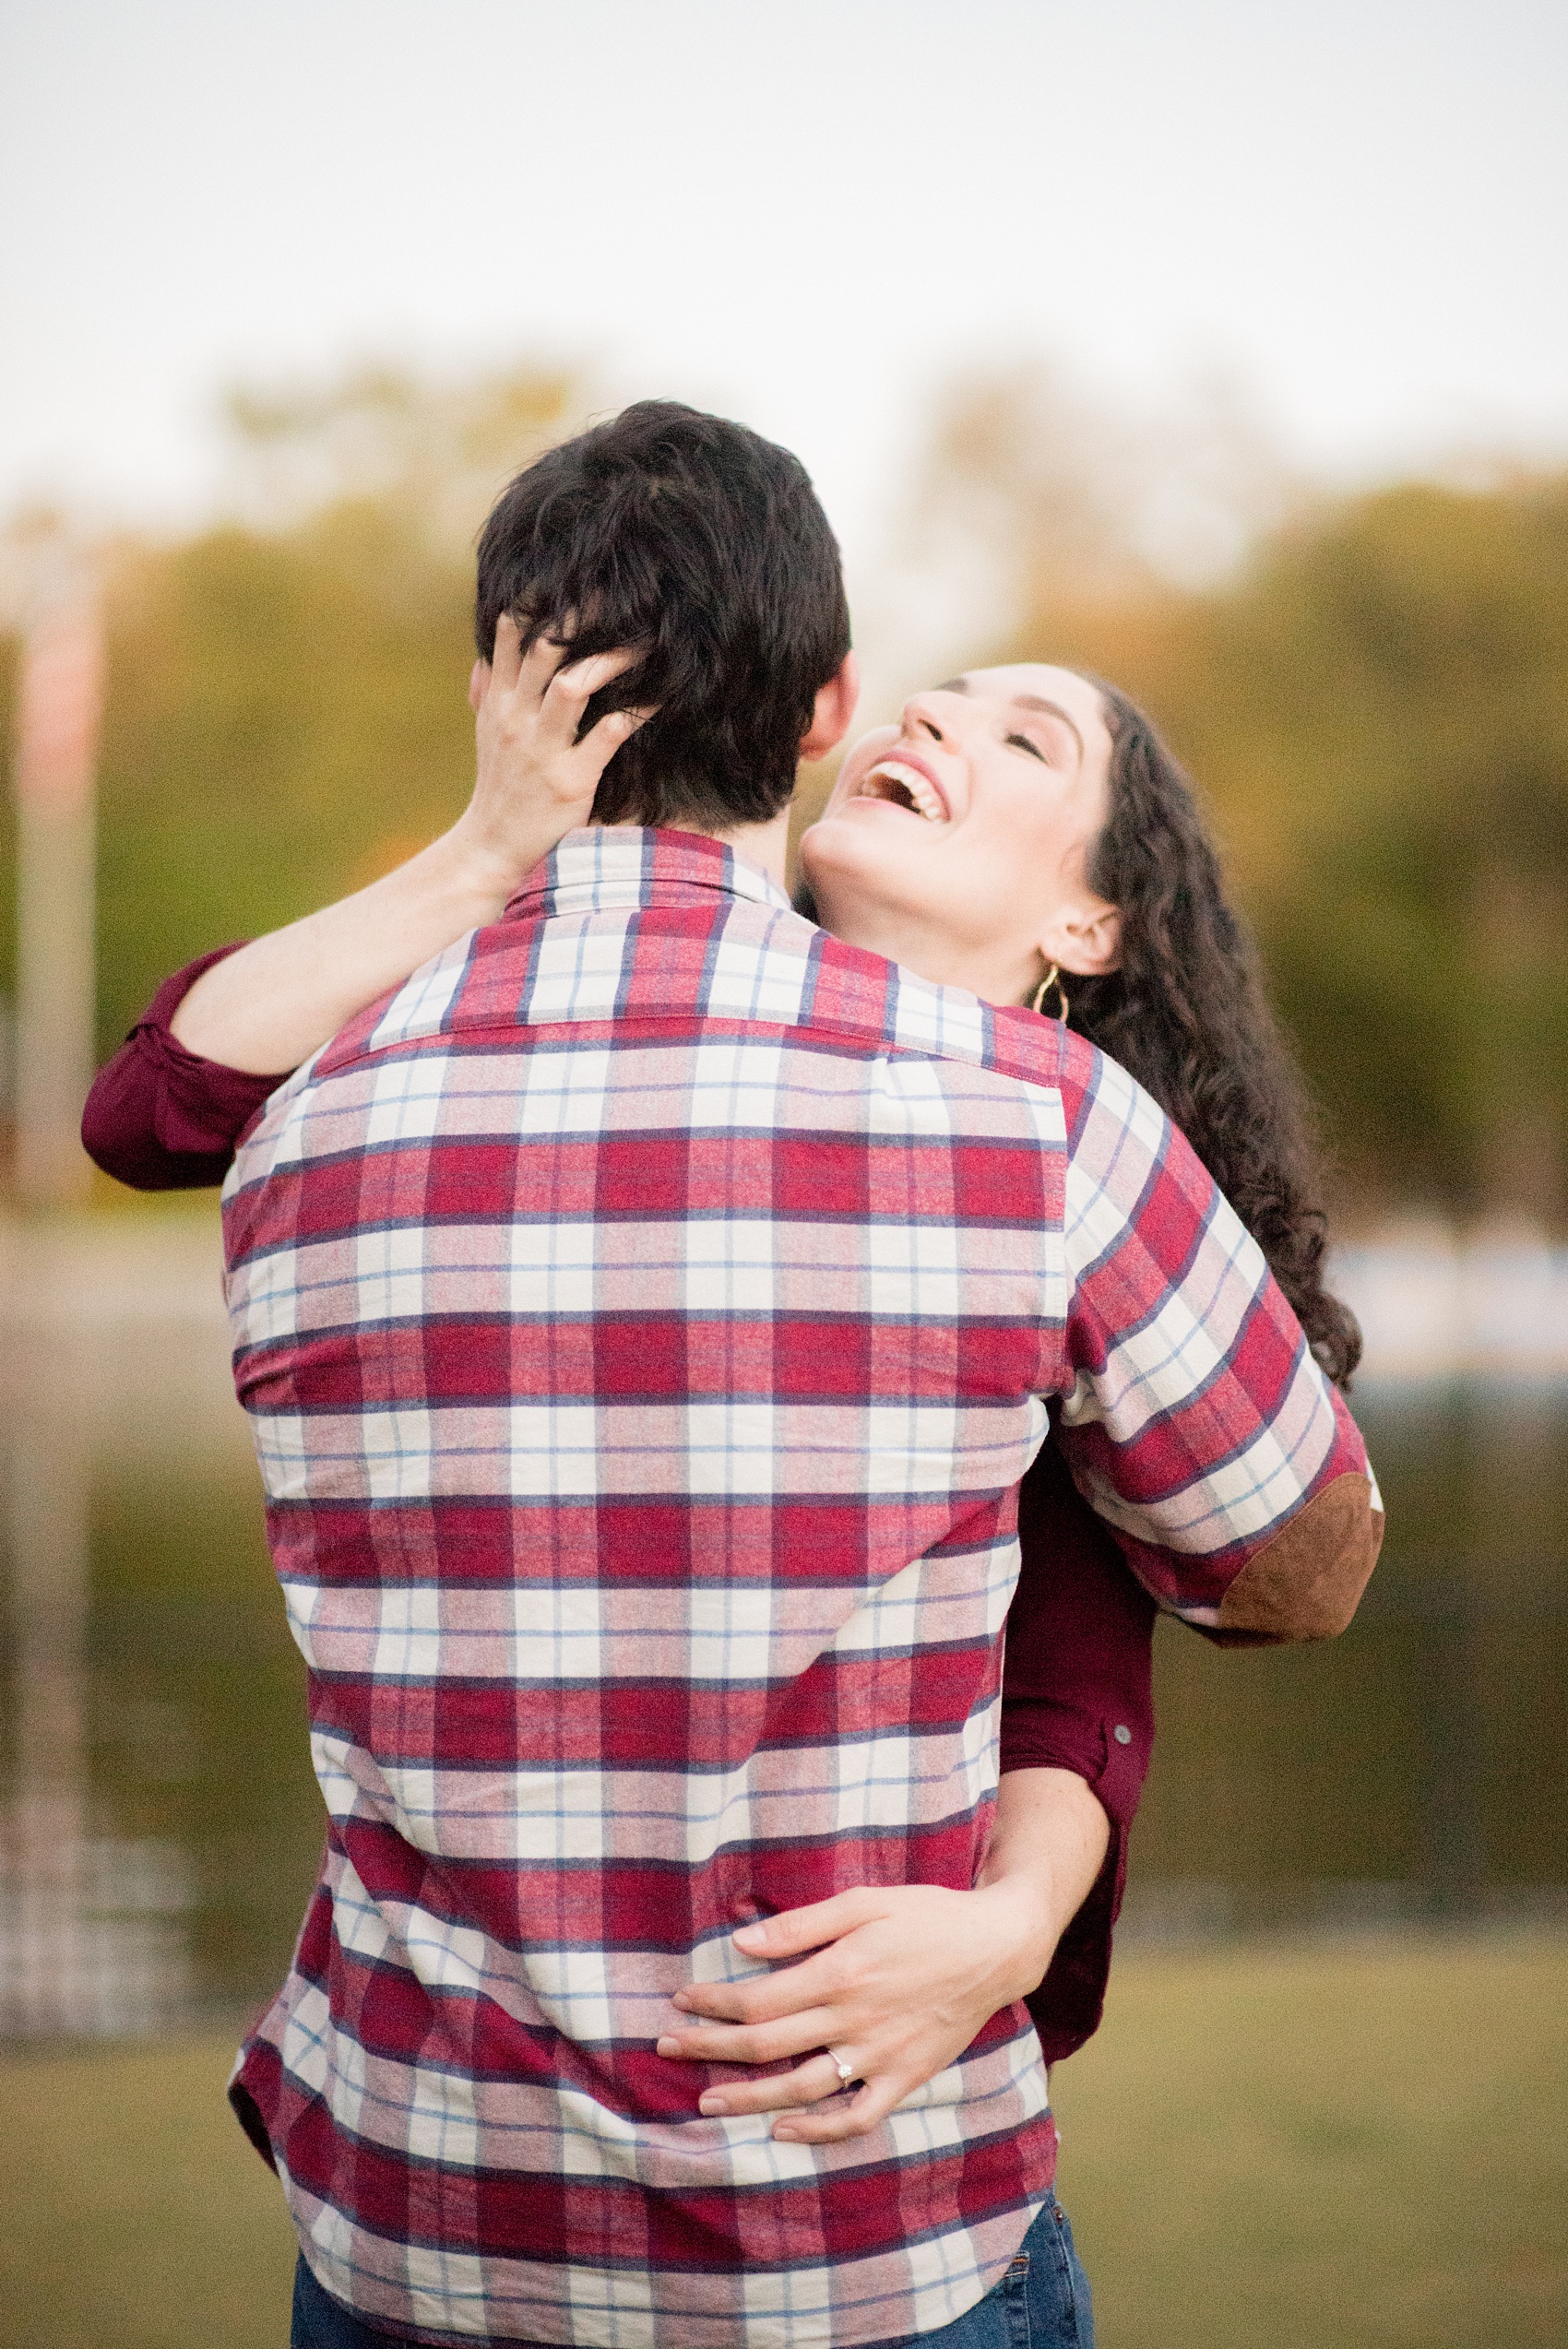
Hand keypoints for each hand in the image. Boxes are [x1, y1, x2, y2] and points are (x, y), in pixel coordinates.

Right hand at [449, 614, 651, 893]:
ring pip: (573, 684)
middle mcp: (516, 719)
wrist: (491, 849)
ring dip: (610, 659)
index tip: (569, 577)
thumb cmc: (498, 790)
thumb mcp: (485, 738)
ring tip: (644, 641)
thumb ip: (485, 694)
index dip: (539, 602)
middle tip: (618, 594)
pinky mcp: (570, 780)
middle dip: (579, 619)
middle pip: (544, 650)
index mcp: (498, 703)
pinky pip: (607, 734)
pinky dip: (636, 712)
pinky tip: (662, 697)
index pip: (510, 636)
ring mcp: (542, 749)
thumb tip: (483, 659)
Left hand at [655, 1877, 1060, 2144]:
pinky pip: (855, 2117)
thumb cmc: (926, 1915)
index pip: (757, 2000)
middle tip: (667, 2048)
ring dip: (747, 2099)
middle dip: (710, 2049)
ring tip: (707, 2102)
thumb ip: (801, 1925)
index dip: (712, 2004)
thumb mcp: (864, 1901)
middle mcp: (853, 2020)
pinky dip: (817, 2131)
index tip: (681, 2000)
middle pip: (766, 2046)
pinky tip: (783, 2130)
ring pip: (800, 2090)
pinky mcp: (904, 2078)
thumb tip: (741, 1943)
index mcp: (840, 1972)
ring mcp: (879, 2056)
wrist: (994, 1947)